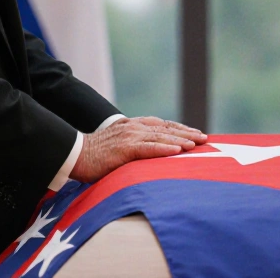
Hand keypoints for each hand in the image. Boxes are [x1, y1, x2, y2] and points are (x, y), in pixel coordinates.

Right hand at [70, 116, 206, 182]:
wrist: (74, 154)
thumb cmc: (95, 154)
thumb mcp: (118, 145)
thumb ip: (135, 145)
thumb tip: (151, 153)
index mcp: (133, 125)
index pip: (163, 125)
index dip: (180, 129)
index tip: (196, 134)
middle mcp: (134, 127)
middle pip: (166, 129)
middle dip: (187, 134)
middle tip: (205, 138)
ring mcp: (130, 136)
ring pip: (161, 137)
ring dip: (180, 140)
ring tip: (196, 144)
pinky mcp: (124, 148)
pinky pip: (148, 148)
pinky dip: (164, 149)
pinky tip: (177, 151)